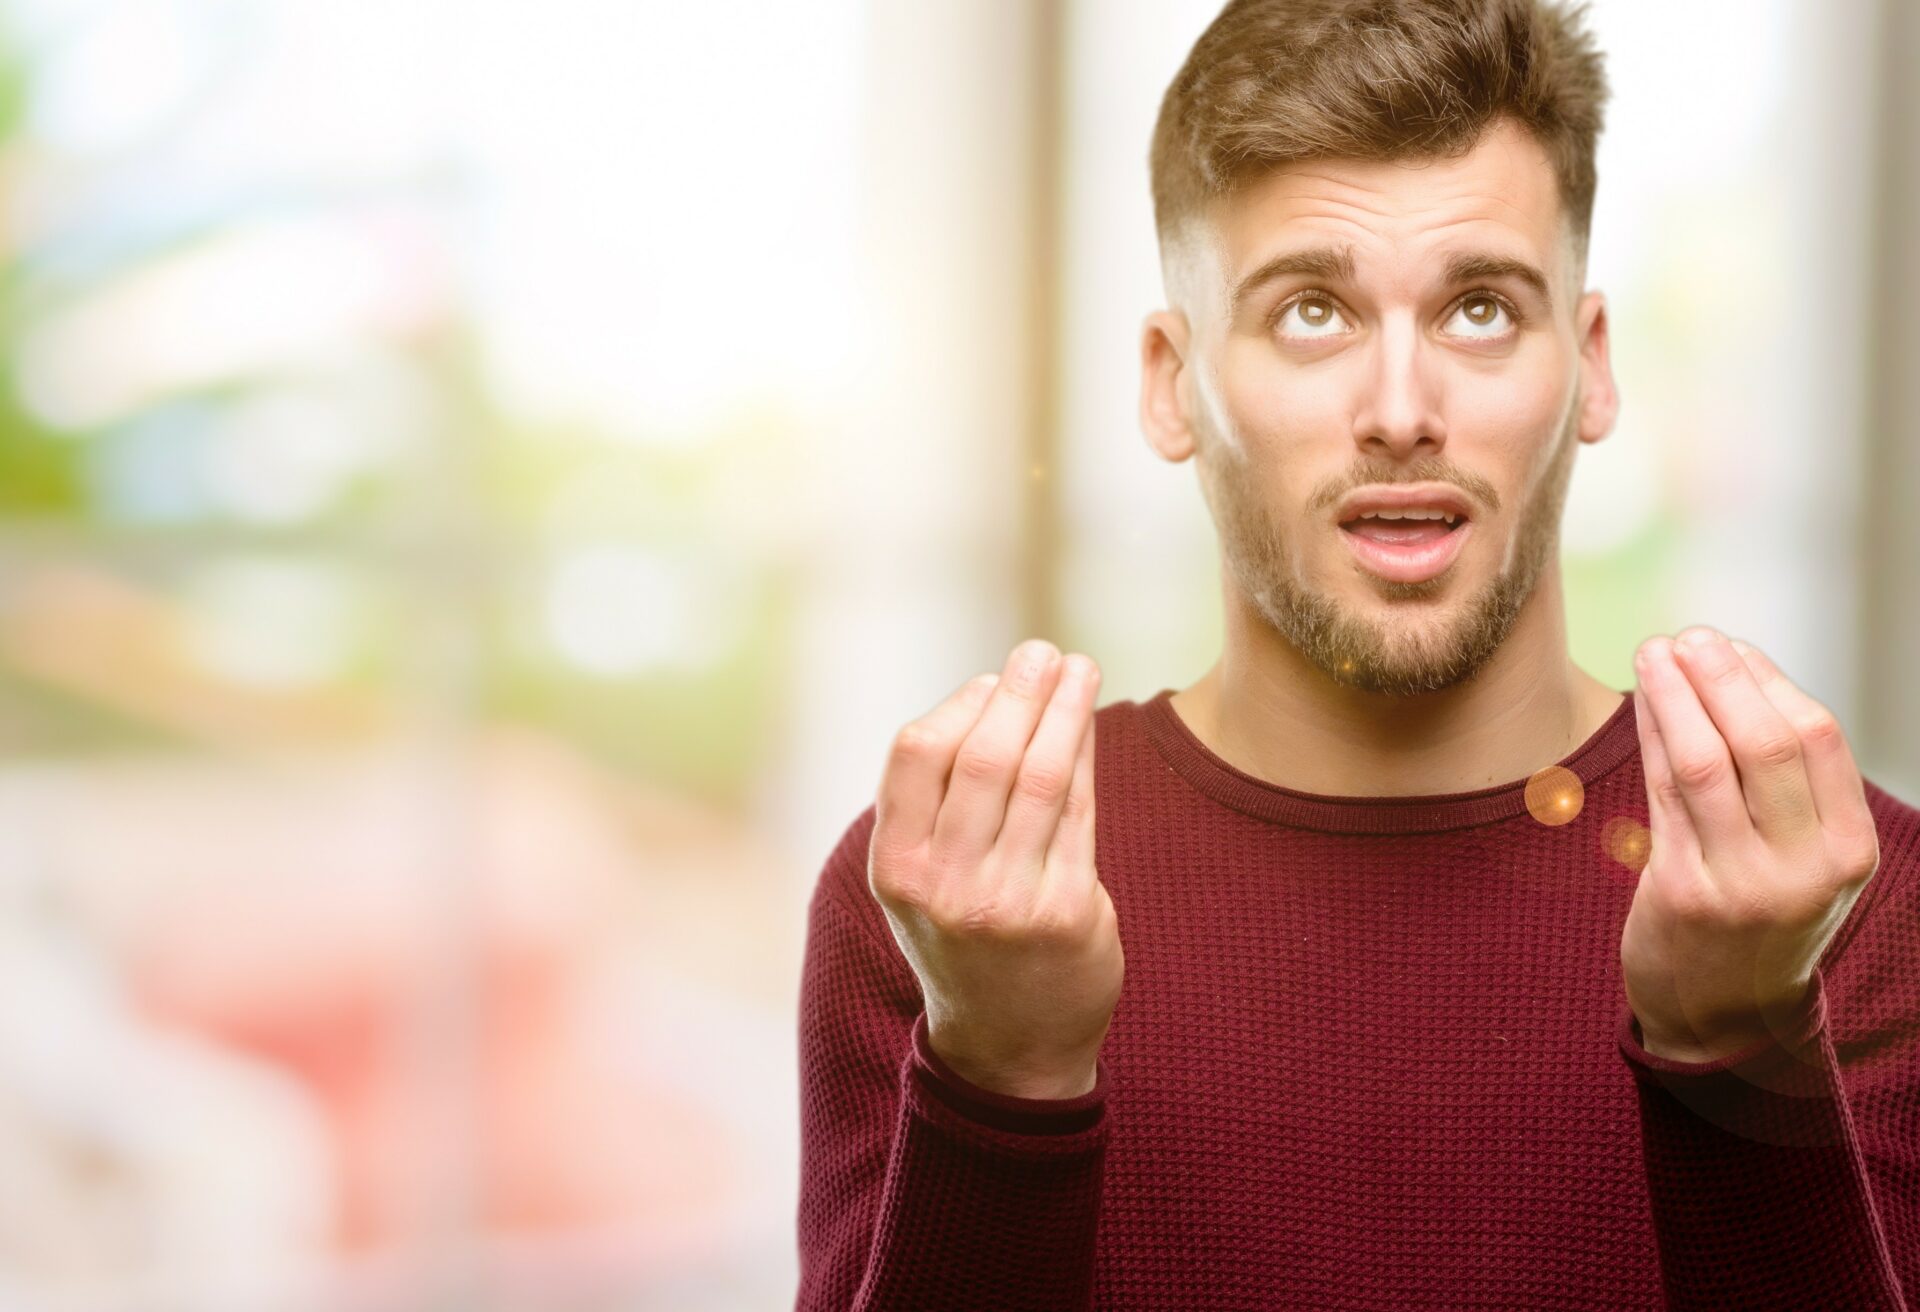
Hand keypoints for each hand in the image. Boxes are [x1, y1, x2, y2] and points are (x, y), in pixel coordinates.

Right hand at [866, 639, 1121, 1099]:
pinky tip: (1090, 725)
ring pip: (1040, 776)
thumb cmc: (964, 938)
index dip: (959, 705)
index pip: (916, 754)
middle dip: (1018, 692)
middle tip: (1043, 651)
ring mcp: (1007, 901)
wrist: (1010, 1046)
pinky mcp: (1068, 912)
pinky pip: (1081, 812)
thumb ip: (938, 801)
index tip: (993, 680)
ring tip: (1078, 667)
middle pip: (983, 756)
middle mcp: (945, 885)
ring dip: (1064, 710)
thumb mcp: (922, 879)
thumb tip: (995, 691)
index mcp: (897, 868)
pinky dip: (1086, 757)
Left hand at [1621, 627, 1880, 1062]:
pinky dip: (1651, 737)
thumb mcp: (1803, 859)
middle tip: (1687, 636)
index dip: (1768, 680)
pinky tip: (1641, 703)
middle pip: (1763, 741)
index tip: (1730, 646)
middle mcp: (1803, 867)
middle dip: (1721, 678)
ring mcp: (1743, 882)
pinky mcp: (1682, 893)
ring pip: (1704, 761)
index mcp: (1848, 849)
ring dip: (1674, 696)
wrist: (1724, 1018)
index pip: (1817, 737)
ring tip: (1654, 653)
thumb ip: (1789, 784)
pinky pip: (1661, 794)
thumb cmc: (1761, 915)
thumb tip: (1738, 673)